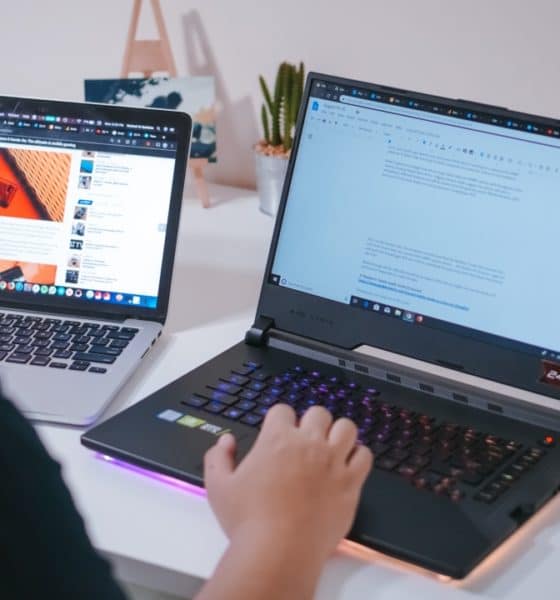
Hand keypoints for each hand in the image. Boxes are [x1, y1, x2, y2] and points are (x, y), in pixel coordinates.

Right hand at [204, 404, 372, 563]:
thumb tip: (225, 442)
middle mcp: (308, 445)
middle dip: (311, 422)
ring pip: (346, 427)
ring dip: (338, 433)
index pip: (283, 410)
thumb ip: (218, 458)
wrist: (278, 552)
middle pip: (318, 413)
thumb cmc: (249, 522)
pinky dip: (358, 456)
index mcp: (277, 440)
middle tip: (306, 438)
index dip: (279, 419)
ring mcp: (332, 462)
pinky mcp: (350, 483)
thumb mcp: (219, 487)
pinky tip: (348, 464)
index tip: (279, 430)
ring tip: (331, 445)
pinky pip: (364, 456)